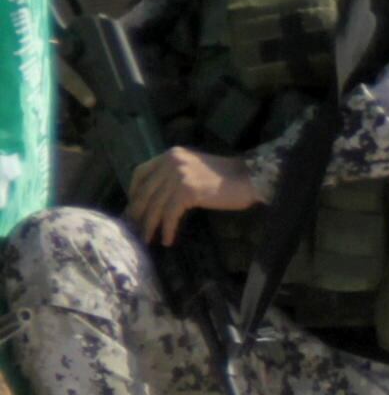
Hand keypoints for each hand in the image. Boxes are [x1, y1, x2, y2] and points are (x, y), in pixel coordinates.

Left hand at [123, 146, 264, 246]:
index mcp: (171, 155)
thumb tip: (158, 196)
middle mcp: (170, 162)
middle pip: (145, 192)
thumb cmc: (227, 176)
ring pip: (155, 206)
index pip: (140, 172)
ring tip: (147, 240)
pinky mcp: (187, 192)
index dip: (133, 191)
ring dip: (150, 225)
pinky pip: (170, 214)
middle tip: (134, 228)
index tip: (134, 207)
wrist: (250, 178)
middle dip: (137, 212)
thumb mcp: (195, 168)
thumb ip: (176, 174)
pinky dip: (167, 229)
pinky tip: (168, 240)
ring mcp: (178, 176)